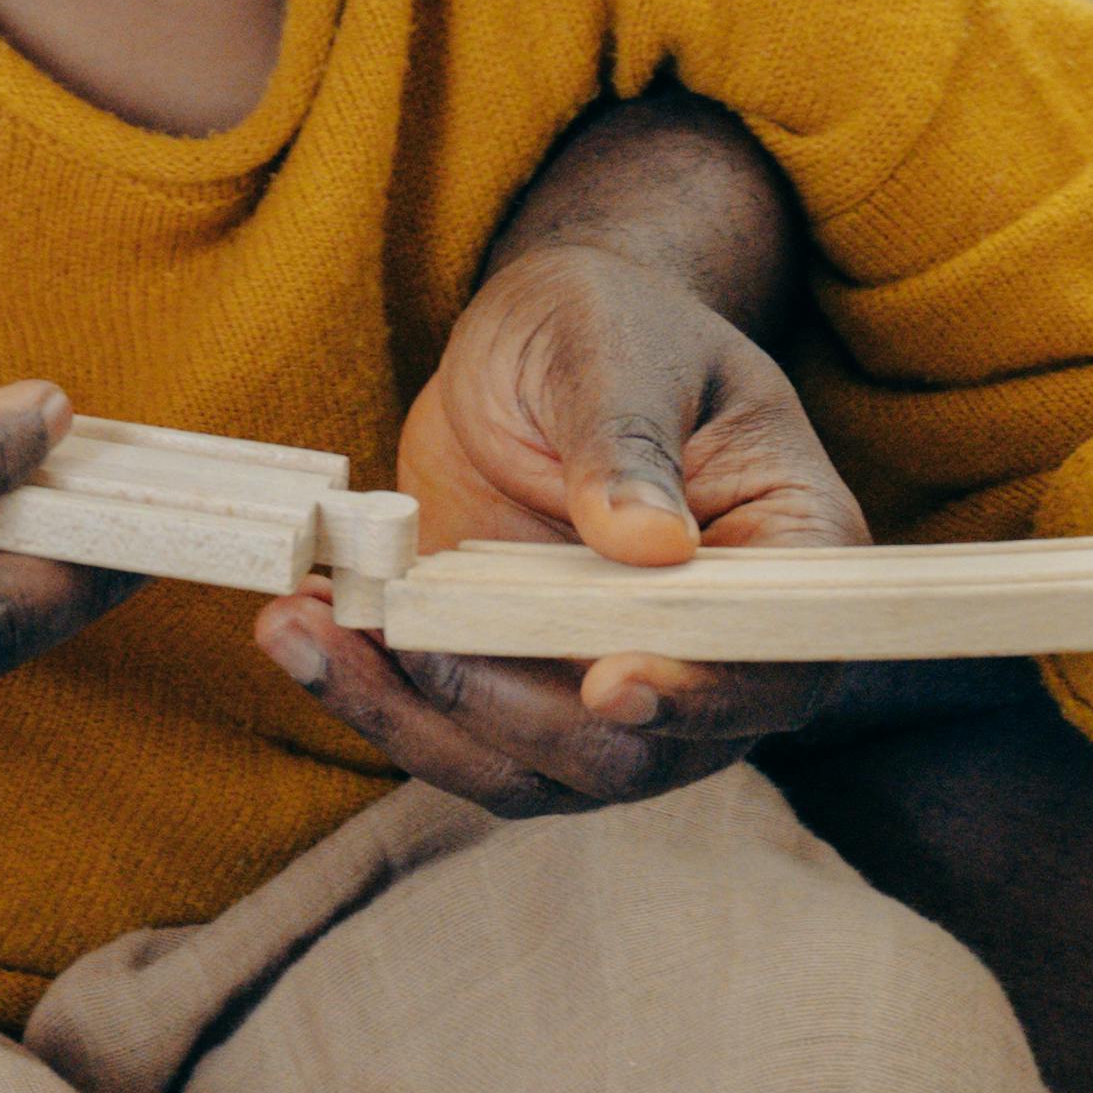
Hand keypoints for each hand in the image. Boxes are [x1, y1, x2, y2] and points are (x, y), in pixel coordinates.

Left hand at [254, 235, 873, 814]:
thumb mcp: (616, 346)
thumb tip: (648, 542)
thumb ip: (626, 437)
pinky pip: (455, 733)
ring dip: (413, 717)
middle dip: (513, 710)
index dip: (703, 691)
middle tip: (408, 639)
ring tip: (304, 632)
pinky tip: (302, 631)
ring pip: (532, 766)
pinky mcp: (519, 694)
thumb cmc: (611, 325)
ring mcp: (615, 691)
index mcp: (790, 559)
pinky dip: (374, 696)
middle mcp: (716, 657)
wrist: (541, 346)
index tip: (610, 683)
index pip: (773, 661)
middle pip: (639, 745)